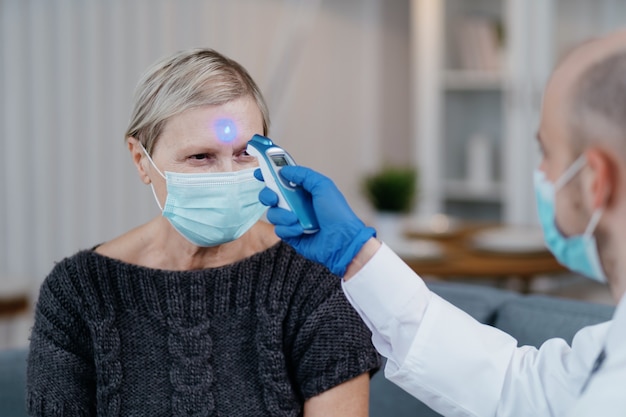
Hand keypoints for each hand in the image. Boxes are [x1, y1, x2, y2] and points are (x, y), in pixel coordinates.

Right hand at [255, 166, 375, 275]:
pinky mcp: (291, 235)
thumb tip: (285, 170)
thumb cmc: (337, 213)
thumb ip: (303, 175)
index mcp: (304, 190)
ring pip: (273, 213)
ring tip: (297, 219)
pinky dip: (288, 229)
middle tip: (274, 198)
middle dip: (268, 195)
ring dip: (282, 215)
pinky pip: (279, 230)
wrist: (342, 240)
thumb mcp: (322, 186)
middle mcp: (296, 203)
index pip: (282, 179)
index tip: (259, 173)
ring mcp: (292, 220)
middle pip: (271, 195)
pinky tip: (300, 231)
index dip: (269, 175)